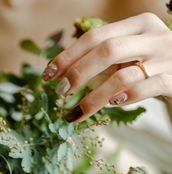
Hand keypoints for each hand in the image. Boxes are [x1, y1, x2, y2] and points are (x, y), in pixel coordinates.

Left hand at [43, 12, 171, 121]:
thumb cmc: (150, 69)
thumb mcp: (127, 58)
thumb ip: (101, 59)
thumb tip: (60, 72)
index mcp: (139, 25)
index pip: (95, 37)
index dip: (68, 56)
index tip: (48, 75)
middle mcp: (153, 37)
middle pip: (107, 50)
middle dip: (78, 73)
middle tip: (60, 93)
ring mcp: (166, 58)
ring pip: (122, 75)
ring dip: (94, 97)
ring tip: (77, 113)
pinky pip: (144, 89)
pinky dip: (124, 98)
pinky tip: (111, 105)